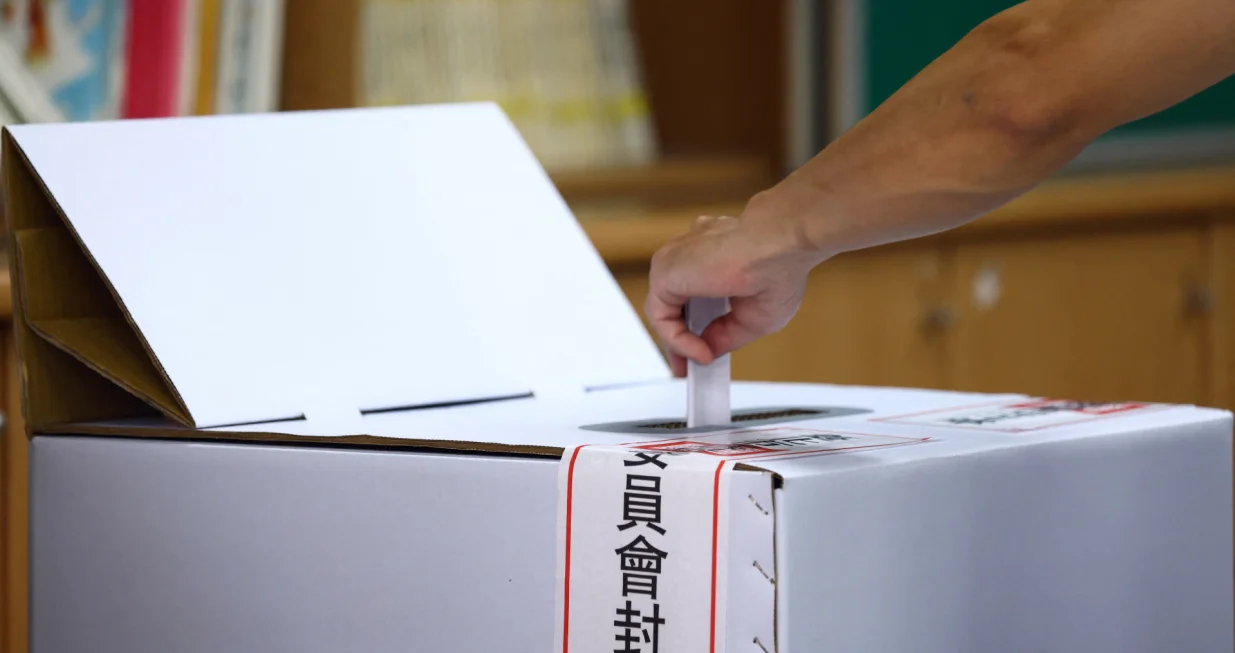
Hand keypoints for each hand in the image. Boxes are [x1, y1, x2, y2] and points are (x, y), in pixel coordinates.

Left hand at [645, 212, 821, 375]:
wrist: (780, 243)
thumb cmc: (778, 267)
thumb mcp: (753, 318)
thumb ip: (724, 335)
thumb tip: (707, 351)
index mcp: (709, 259)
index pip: (687, 298)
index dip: (689, 329)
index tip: (698, 354)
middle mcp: (689, 257)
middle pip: (671, 305)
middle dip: (678, 339)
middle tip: (689, 367)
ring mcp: (675, 262)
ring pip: (664, 311)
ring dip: (678, 342)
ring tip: (699, 362)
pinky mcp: (665, 271)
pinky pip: (661, 317)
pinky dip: (677, 340)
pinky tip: (699, 352)